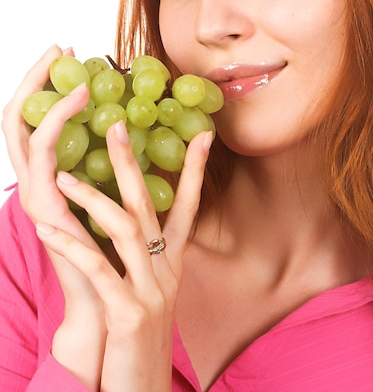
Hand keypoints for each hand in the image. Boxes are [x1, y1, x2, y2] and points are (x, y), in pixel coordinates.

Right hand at [2, 45, 107, 388]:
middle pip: (20, 118)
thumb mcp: (117, 195)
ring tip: (77, 74)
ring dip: (50, 98)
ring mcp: (36, 195)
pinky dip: (56, 128)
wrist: (110, 299)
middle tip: (59, 47)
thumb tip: (147, 125)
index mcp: (53, 175)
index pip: (38, 119)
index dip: (47, 84)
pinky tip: (77, 102)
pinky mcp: (44, 211)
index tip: (70, 52)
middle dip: (35, 78)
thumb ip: (121, 163)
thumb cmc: (116, 248)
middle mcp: (37, 181)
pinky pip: (43, 162)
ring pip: (27, 134)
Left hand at [35, 122, 211, 391]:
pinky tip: (47, 228)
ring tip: (62, 178)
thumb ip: (144, 257)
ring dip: (93, 199)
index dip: (196, 170)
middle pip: (149, 206)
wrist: (142, 389)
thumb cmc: (139, 336)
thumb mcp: (150, 290)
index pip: (190, 207)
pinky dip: (72, 245)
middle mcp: (166, 271)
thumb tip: (131, 222)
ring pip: (125, 231)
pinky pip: (98, 269)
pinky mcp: (129, 312)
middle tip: (116, 126)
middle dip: (132, 164)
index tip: (204, 135)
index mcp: (172, 263)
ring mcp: (150, 290)